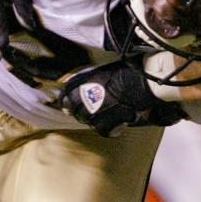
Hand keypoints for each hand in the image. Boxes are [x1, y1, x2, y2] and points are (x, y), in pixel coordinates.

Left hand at [58, 59, 183, 135]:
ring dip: (94, 120)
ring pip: (87, 121)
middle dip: (80, 111)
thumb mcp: (100, 71)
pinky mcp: (103, 125)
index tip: (67, 104)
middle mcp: (81, 100)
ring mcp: (91, 114)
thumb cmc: (122, 73)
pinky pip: (102, 130)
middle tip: (91, 110)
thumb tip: (83, 86)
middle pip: (74, 111)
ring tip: (105, 116)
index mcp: (78, 86)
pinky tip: (116, 126)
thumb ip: (88, 80)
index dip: (66, 101)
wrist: (136, 84)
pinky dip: (110, 129)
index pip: (64, 97)